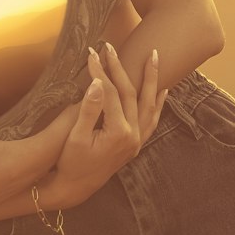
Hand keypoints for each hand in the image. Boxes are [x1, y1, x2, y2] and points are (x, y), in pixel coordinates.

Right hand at [55, 42, 166, 193]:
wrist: (76, 187)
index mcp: (119, 133)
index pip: (110, 93)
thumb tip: (98, 83)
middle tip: (110, 47)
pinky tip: (163, 90)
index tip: (90, 54)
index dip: (100, 72)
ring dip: (152, 79)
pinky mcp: (136, 144)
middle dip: (120, 68)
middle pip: (130, 93)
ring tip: (154, 56)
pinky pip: (152, 119)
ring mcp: (137, 141)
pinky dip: (158, 102)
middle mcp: (133, 136)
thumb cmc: (72, 162)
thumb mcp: (76, 137)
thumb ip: (89, 109)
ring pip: (149, 103)